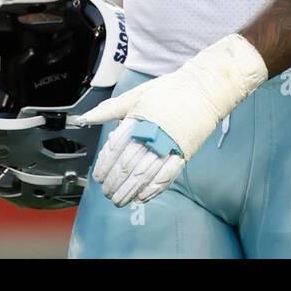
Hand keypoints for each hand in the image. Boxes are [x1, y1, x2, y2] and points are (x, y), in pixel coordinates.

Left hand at [71, 35, 267, 205]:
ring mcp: (170, 145)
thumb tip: (86, 117)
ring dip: (130, 190)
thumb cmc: (171, 90)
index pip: (115, 149)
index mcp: (139, 119)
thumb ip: (110, 109)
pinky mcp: (184, 153)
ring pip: (145, 175)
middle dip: (115, 183)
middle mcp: (153, 134)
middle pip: (128, 165)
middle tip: (107, 193)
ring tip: (120, 200)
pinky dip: (153, 189)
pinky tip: (143, 197)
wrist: (204, 89)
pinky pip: (167, 176)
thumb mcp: (137, 95)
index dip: (105, 166)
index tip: (99, 177)